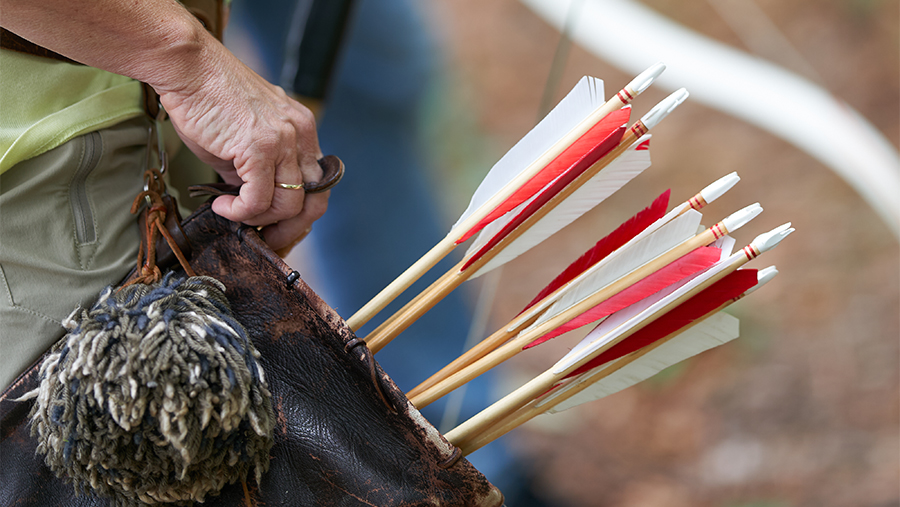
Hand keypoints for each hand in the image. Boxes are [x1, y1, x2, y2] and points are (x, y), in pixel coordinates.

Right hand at [158, 43, 328, 251]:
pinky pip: (259, 200)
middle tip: (265, 239)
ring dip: (258, 219)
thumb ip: (259, 169)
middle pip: (314, 201)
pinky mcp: (259, 147)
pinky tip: (222, 206)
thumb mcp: (246, 136)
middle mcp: (300, 134)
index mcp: (303, 130)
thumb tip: (255, 203)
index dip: (300, 214)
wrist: (187, 67)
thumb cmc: (208, 99)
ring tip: (231, 212)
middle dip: (290, 228)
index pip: (318, 186)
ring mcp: (283, 140)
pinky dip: (240, 212)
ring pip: (288, 205)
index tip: (278, 228)